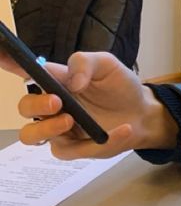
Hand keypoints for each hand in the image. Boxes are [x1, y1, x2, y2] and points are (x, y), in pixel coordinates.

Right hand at [3, 51, 177, 159]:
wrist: (142, 112)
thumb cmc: (119, 86)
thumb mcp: (107, 64)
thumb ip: (85, 63)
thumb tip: (70, 81)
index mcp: (57, 80)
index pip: (27, 72)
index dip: (10, 64)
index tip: (2, 55)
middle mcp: (53, 105)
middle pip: (25, 108)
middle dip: (35, 105)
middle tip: (57, 102)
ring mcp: (60, 129)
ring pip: (31, 136)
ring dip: (47, 129)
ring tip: (70, 120)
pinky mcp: (74, 148)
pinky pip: (71, 150)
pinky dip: (97, 142)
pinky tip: (119, 130)